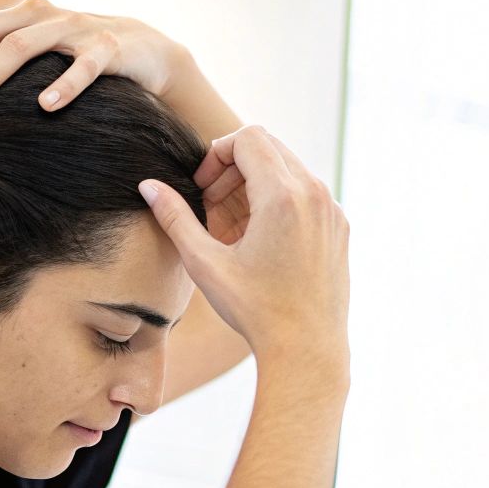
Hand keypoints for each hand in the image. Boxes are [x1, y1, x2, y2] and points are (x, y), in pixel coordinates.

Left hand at [0, 0, 188, 118]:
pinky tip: (45, 107)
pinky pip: (84, 66)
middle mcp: (36, 11)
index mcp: (11, 9)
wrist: (142, 51)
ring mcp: (72, 27)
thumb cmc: (73, 58)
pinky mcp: (107, 47)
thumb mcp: (28, 54)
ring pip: (21, 47)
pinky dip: (64, 85)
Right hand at [139, 126, 349, 367]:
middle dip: (235, 168)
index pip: (248, 137)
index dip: (217, 154)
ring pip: (289, 170)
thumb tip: (148, 186)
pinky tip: (260, 241)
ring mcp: (333, 210)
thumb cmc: (255, 310)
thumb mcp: (205, 263)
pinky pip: (307, 194)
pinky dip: (280, 202)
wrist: (307, 349)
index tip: (202, 187)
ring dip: (256, 184)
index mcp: (283, 195)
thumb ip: (175, 218)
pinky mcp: (340, 228)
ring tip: (233, 228)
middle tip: (211, 204)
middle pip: (269, 147)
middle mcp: (315, 194)